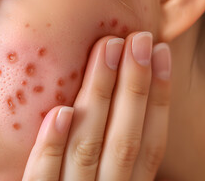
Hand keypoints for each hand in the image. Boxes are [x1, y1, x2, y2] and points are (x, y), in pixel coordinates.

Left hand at [22, 32, 171, 180]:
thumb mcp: (101, 174)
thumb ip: (107, 144)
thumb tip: (121, 85)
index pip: (151, 142)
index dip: (159, 96)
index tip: (161, 51)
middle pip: (125, 139)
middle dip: (134, 85)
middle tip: (138, 37)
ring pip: (87, 147)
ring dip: (99, 96)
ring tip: (106, 48)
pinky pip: (43, 177)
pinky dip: (53, 145)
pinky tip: (60, 112)